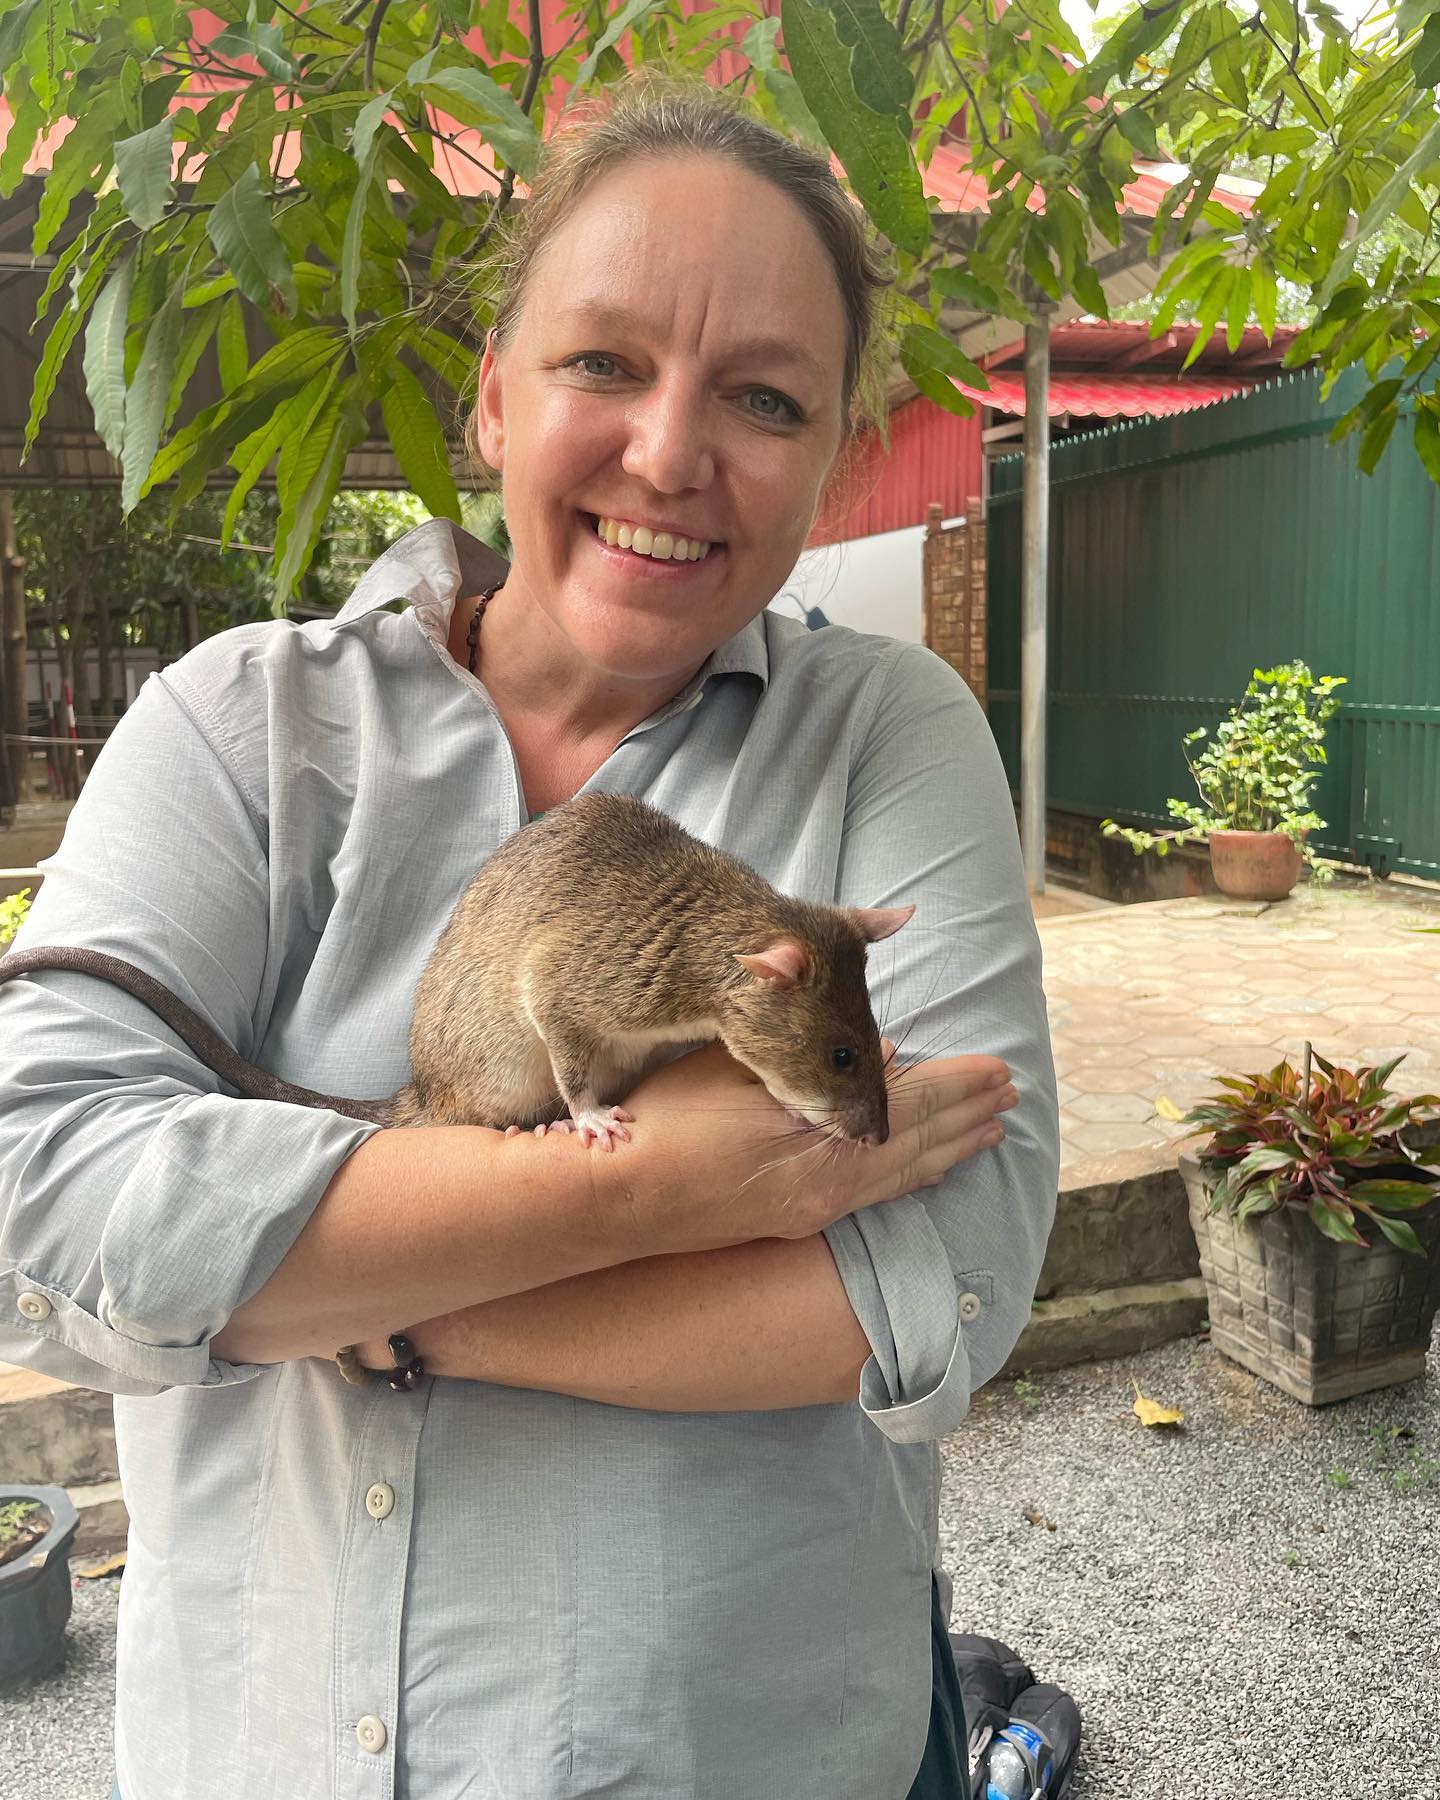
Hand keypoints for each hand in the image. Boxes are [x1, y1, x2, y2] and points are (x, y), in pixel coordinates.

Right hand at [590, 1041, 1016, 1259]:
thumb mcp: (734, 1067)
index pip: (910, 1105)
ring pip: (903, 1175)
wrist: (616, 1200)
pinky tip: (931, 1172)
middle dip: (967, 1115)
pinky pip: (877, 1197)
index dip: (957, 1086)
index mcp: (822, 1139)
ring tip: (991, 1132)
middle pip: (918, 1143)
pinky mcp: (797, 1222)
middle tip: (1011, 1094)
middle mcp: (831, 1183)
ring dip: (951, 1148)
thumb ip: (809, 1057)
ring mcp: (816, 1210)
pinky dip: (914, 1177)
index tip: (998, 1069)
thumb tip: (884, 1052)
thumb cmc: (665, 1123)